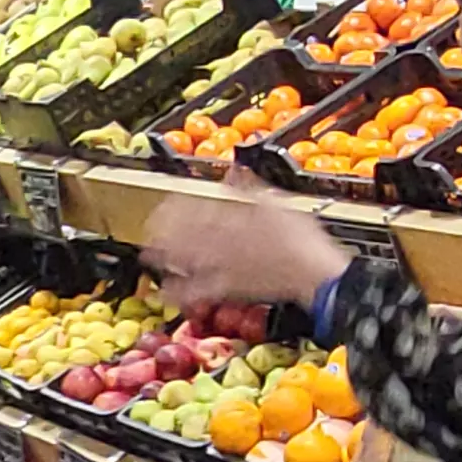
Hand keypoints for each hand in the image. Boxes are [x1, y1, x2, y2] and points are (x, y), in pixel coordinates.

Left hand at [136, 169, 354, 308]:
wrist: (312, 274)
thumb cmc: (301, 239)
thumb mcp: (277, 203)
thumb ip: (250, 187)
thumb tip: (236, 170)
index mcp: (235, 217)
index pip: (198, 207)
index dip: (178, 205)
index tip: (167, 201)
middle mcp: (223, 240)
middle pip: (185, 232)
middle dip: (165, 230)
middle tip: (151, 227)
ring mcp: (223, 265)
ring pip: (186, 259)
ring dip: (165, 256)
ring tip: (149, 253)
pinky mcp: (229, 288)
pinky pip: (198, 291)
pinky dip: (180, 291)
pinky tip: (166, 291)